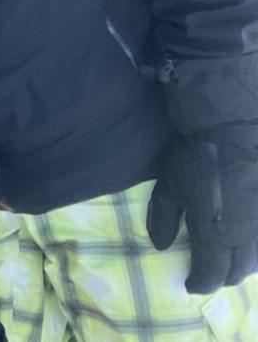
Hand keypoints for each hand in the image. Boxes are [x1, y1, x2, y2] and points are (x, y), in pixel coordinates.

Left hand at [145, 123, 257, 293]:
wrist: (235, 126)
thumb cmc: (194, 156)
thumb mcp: (169, 186)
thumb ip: (164, 218)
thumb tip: (162, 246)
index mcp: (217, 236)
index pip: (212, 275)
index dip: (200, 283)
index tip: (190, 283)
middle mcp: (248, 238)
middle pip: (239, 272)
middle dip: (222, 277)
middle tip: (209, 272)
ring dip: (243, 263)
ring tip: (229, 257)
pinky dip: (255, 246)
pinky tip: (247, 238)